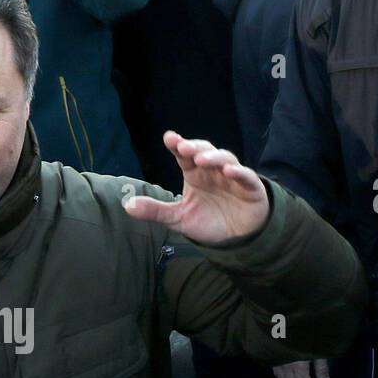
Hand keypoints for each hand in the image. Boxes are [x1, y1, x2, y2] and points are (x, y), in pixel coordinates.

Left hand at [123, 132, 269, 244]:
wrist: (235, 239)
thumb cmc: (207, 221)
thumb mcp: (178, 218)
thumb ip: (155, 211)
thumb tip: (127, 205)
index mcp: (194, 174)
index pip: (184, 156)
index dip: (177, 145)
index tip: (169, 138)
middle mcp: (213, 170)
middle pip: (204, 151)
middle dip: (195, 147)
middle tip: (183, 147)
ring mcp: (233, 177)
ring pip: (225, 159)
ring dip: (214, 157)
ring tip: (201, 159)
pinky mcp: (250, 188)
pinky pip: (246, 176)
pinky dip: (239, 172)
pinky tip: (230, 171)